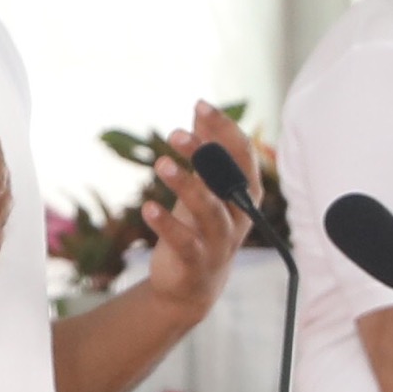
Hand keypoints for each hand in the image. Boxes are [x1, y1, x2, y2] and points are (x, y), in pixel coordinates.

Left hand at [113, 105, 254, 329]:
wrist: (190, 286)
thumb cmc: (198, 228)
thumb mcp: (202, 187)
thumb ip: (205, 151)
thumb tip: (200, 110)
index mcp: (244, 192)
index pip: (242, 154)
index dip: (224, 129)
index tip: (200, 106)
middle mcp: (238, 215)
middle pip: (228, 179)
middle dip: (206, 154)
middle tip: (176, 134)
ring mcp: (220, 241)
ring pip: (209, 210)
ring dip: (186, 186)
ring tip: (160, 164)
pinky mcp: (196, 262)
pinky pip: (184, 242)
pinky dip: (166, 224)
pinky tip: (148, 207)